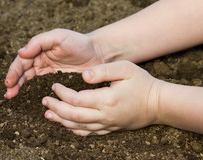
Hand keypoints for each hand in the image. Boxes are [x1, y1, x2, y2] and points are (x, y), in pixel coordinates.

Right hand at [5, 29, 103, 98]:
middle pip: (22, 68)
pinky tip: (23, 93)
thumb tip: (20, 52)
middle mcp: (40, 55)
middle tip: (8, 93)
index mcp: (39, 46)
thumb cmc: (79, 42)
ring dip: (17, 84)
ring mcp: (47, 65)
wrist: (97, 52)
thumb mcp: (59, 37)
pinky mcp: (54, 74)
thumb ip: (39, 42)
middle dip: (13, 80)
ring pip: (27, 75)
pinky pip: (38, 80)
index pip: (22, 59)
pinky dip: (29, 86)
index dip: (14, 71)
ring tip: (10, 95)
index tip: (9, 82)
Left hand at [42, 60, 162, 135]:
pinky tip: (66, 125)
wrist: (158, 104)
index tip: (54, 85)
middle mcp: (105, 116)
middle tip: (44, 101)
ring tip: (48, 114)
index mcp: (106, 100)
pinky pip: (88, 133)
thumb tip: (82, 76)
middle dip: (56, 108)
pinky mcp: (110, 129)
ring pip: (78, 127)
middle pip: (73, 116)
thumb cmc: (142, 83)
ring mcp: (107, 125)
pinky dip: (74, 129)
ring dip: (61, 120)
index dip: (62, 93)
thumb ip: (102, 70)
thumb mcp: (125, 69)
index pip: (76, 99)